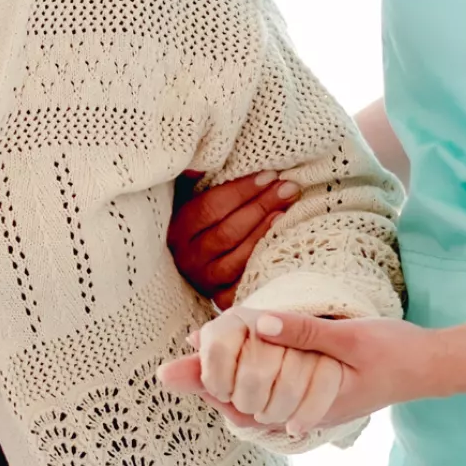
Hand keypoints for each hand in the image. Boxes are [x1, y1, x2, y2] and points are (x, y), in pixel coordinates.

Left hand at [162, 310, 455, 434]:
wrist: (430, 368)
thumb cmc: (394, 352)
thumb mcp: (349, 337)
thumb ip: (305, 331)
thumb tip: (258, 324)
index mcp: (306, 404)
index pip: (244, 401)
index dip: (208, 384)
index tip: (175, 369)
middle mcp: (302, 413)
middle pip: (241, 405)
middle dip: (207, 386)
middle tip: (168, 370)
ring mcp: (308, 407)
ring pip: (254, 404)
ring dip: (225, 386)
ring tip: (191, 367)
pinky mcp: (314, 397)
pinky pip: (273, 395)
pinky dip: (249, 382)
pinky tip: (235, 365)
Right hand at [167, 170, 300, 307]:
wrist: (197, 263)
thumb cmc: (200, 222)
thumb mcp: (189, 197)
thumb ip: (192, 179)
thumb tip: (197, 167)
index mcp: (177, 229)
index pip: (210, 207)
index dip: (241, 191)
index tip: (269, 175)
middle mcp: (187, 258)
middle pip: (227, 232)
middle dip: (261, 207)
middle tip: (288, 188)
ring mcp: (204, 280)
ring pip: (236, 258)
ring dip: (264, 233)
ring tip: (286, 210)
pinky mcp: (222, 298)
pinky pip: (244, 283)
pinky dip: (262, 262)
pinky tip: (280, 242)